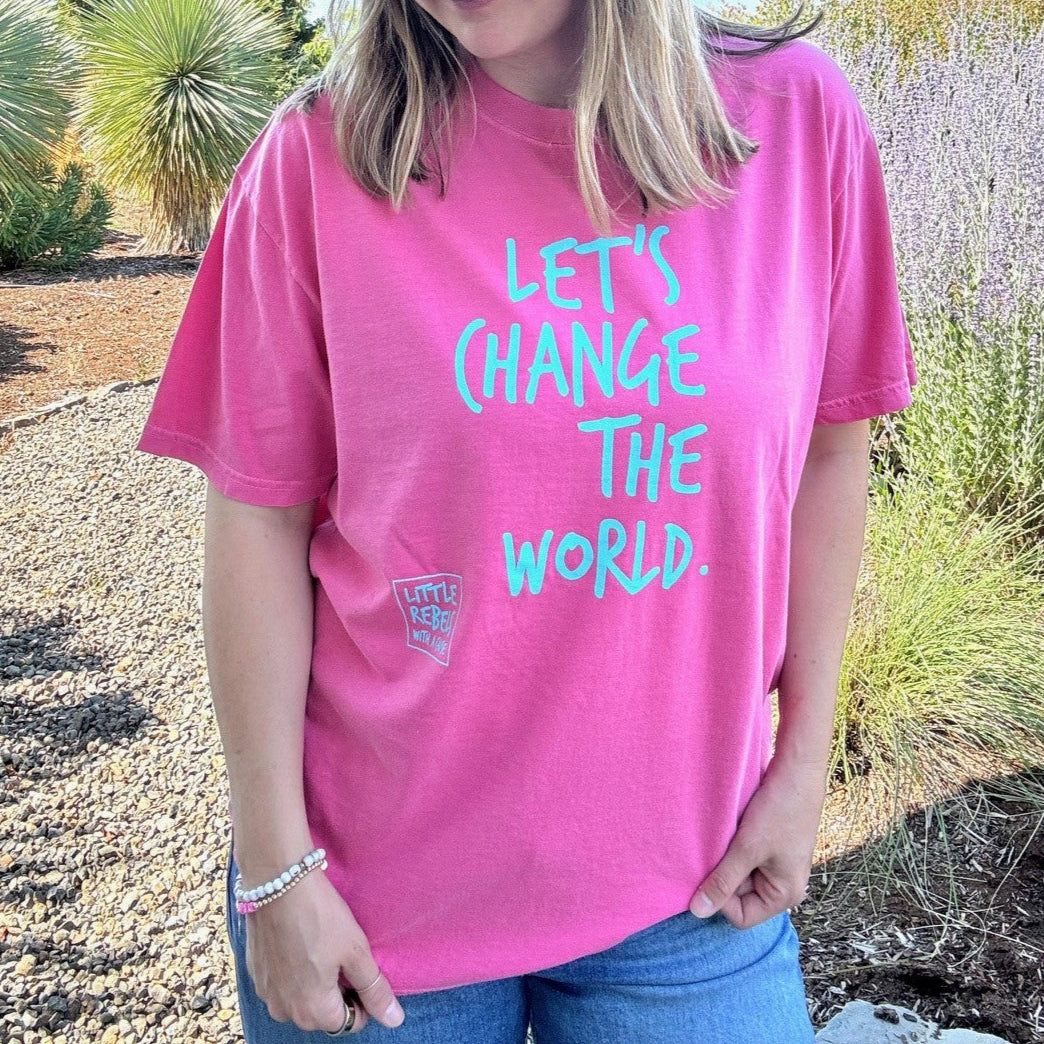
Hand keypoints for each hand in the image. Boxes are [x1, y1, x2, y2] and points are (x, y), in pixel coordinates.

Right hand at [245, 869, 404, 1033]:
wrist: (278, 882)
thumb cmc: (320, 916)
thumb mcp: (356, 951)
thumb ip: (374, 990)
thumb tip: (394, 1019)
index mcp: (313, 1010)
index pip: (347, 1023)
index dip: (362, 1002)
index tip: (365, 975)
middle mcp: (285, 1010)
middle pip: (321, 1015)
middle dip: (337, 995)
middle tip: (346, 959)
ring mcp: (266, 993)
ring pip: (299, 1001)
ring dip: (314, 986)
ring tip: (324, 950)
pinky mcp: (255, 973)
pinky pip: (281, 985)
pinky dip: (294, 974)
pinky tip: (302, 945)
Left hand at [689, 758, 825, 928]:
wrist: (798, 772)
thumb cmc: (778, 811)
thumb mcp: (747, 849)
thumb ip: (723, 882)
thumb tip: (697, 912)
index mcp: (784, 895)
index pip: (741, 917)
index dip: (720, 899)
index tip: (709, 871)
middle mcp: (783, 886)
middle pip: (739, 896)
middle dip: (723, 876)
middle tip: (714, 850)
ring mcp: (777, 866)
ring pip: (739, 874)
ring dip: (726, 860)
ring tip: (723, 839)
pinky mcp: (771, 848)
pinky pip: (744, 858)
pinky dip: (733, 848)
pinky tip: (729, 830)